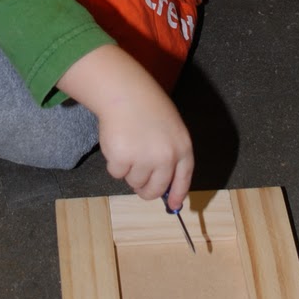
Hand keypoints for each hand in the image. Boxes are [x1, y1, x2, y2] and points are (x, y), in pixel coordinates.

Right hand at [58, 45, 193, 205]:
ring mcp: (144, 160)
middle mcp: (166, 157)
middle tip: (138, 181)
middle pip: (156, 189)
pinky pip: (117, 174)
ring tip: (128, 145)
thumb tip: (163, 186)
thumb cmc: (147, 107)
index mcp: (182, 148)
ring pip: (134, 182)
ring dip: (129, 170)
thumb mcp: (170, 129)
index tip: (174, 206)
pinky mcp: (123, 160)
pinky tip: (117, 142)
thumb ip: (170, 154)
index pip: (183, 179)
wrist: (125, 92)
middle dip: (146, 190)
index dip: (178, 194)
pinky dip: (114, 163)